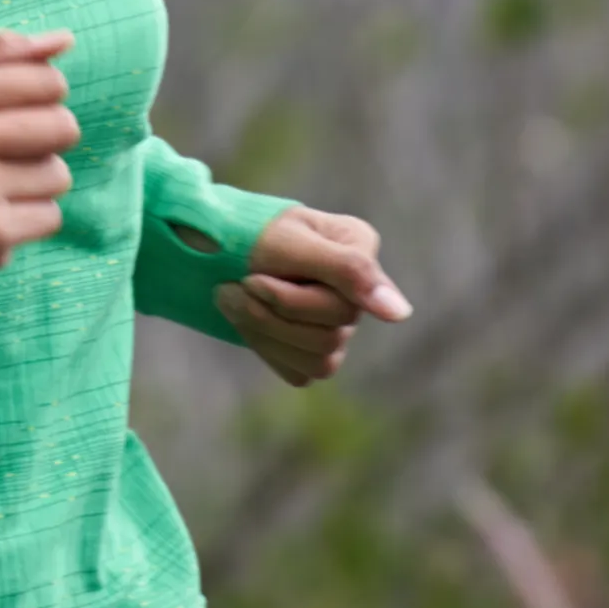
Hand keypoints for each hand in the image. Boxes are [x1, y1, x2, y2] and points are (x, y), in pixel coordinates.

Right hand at [0, 28, 82, 289]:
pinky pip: (49, 216)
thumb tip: (64, 39)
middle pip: (62, 126)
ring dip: (34, 184)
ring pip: (58, 175)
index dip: (40, 98)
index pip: (49, 81)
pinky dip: (27, 220)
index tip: (15, 112)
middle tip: (7, 153)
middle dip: (44, 141)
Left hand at [216, 205, 410, 386]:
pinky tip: (247, 322)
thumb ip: (349, 270)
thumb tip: (400, 313)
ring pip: (321, 359)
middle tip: (235, 285)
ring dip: (267, 331)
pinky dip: (267, 349)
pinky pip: (300, 373)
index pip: (351, 297)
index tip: (252, 280)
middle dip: (273, 310)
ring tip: (232, 298)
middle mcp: (356, 292)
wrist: (209, 249)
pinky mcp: (313, 353)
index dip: (294, 297)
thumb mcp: (293, 242)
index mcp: (359, 250)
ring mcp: (338, 326)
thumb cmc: (251, 234)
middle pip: (334, 331)